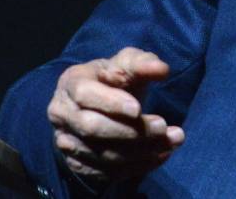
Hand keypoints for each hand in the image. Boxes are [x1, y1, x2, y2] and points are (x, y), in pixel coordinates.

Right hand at [47, 47, 184, 184]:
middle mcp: (62, 114)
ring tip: (172, 141)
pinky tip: (161, 154)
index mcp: (71, 82)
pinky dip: (137, 166)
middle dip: (131, 131)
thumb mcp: (127, 63)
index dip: (110, 103)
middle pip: (92, 128)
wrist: (99, 105)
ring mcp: (67, 142)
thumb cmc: (114, 79)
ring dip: (141, 151)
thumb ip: (143, 63)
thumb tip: (161, 69)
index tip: (138, 109)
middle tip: (163, 127)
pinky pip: (107, 172)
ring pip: (101, 155)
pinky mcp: (78, 164)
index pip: (84, 94)